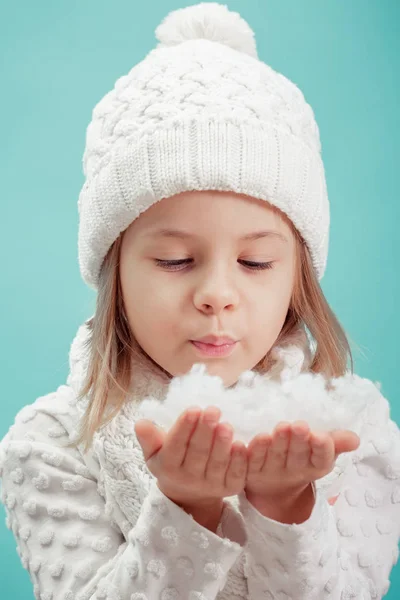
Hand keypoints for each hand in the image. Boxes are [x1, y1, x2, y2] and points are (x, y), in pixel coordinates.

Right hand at [135, 406, 246, 512]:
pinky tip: (241, 444)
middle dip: (205, 431)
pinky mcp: (230, 489)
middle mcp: (189, 478)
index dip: (184, 427)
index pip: (176, 445)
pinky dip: (239, 461)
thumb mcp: (155, 453)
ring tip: (226, 424)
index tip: (193, 408)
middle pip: (198, 453)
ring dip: (222, 444)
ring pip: (217, 464)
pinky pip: (235, 475)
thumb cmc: (172, 464)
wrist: (190, 496)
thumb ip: (149, 438)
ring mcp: (211, 485)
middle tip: (213, 410)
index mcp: (168, 467)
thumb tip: (140, 422)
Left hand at [245, 420, 359, 502]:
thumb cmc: (302, 457)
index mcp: (315, 466)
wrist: (273, 488)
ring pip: (275, 455)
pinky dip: (253, 451)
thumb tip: (354, 439)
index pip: (322, 459)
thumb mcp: (321, 450)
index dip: (322, 448)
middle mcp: (294, 470)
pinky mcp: (251, 471)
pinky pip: (252, 461)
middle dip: (299, 440)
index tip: (321, 436)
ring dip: (278, 442)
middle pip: (297, 455)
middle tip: (299, 426)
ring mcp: (272, 471)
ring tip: (281, 427)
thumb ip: (336, 442)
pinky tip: (254, 438)